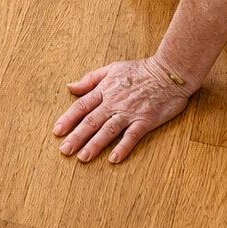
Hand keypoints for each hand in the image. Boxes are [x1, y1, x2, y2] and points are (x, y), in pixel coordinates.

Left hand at [52, 57, 192, 163]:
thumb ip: (90, 79)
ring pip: (108, 130)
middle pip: (91, 121)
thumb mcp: (112, 68)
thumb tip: (71, 87)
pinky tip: (114, 159)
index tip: (57, 131)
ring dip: (94, 144)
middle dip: (76, 136)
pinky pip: (132, 136)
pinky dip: (123, 147)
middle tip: (64, 150)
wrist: (168, 72)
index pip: (82, 106)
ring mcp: (129, 112)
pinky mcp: (145, 120)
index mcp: (105, 90)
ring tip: (83, 157)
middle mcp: (114, 102)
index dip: (68, 119)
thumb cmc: (141, 70)